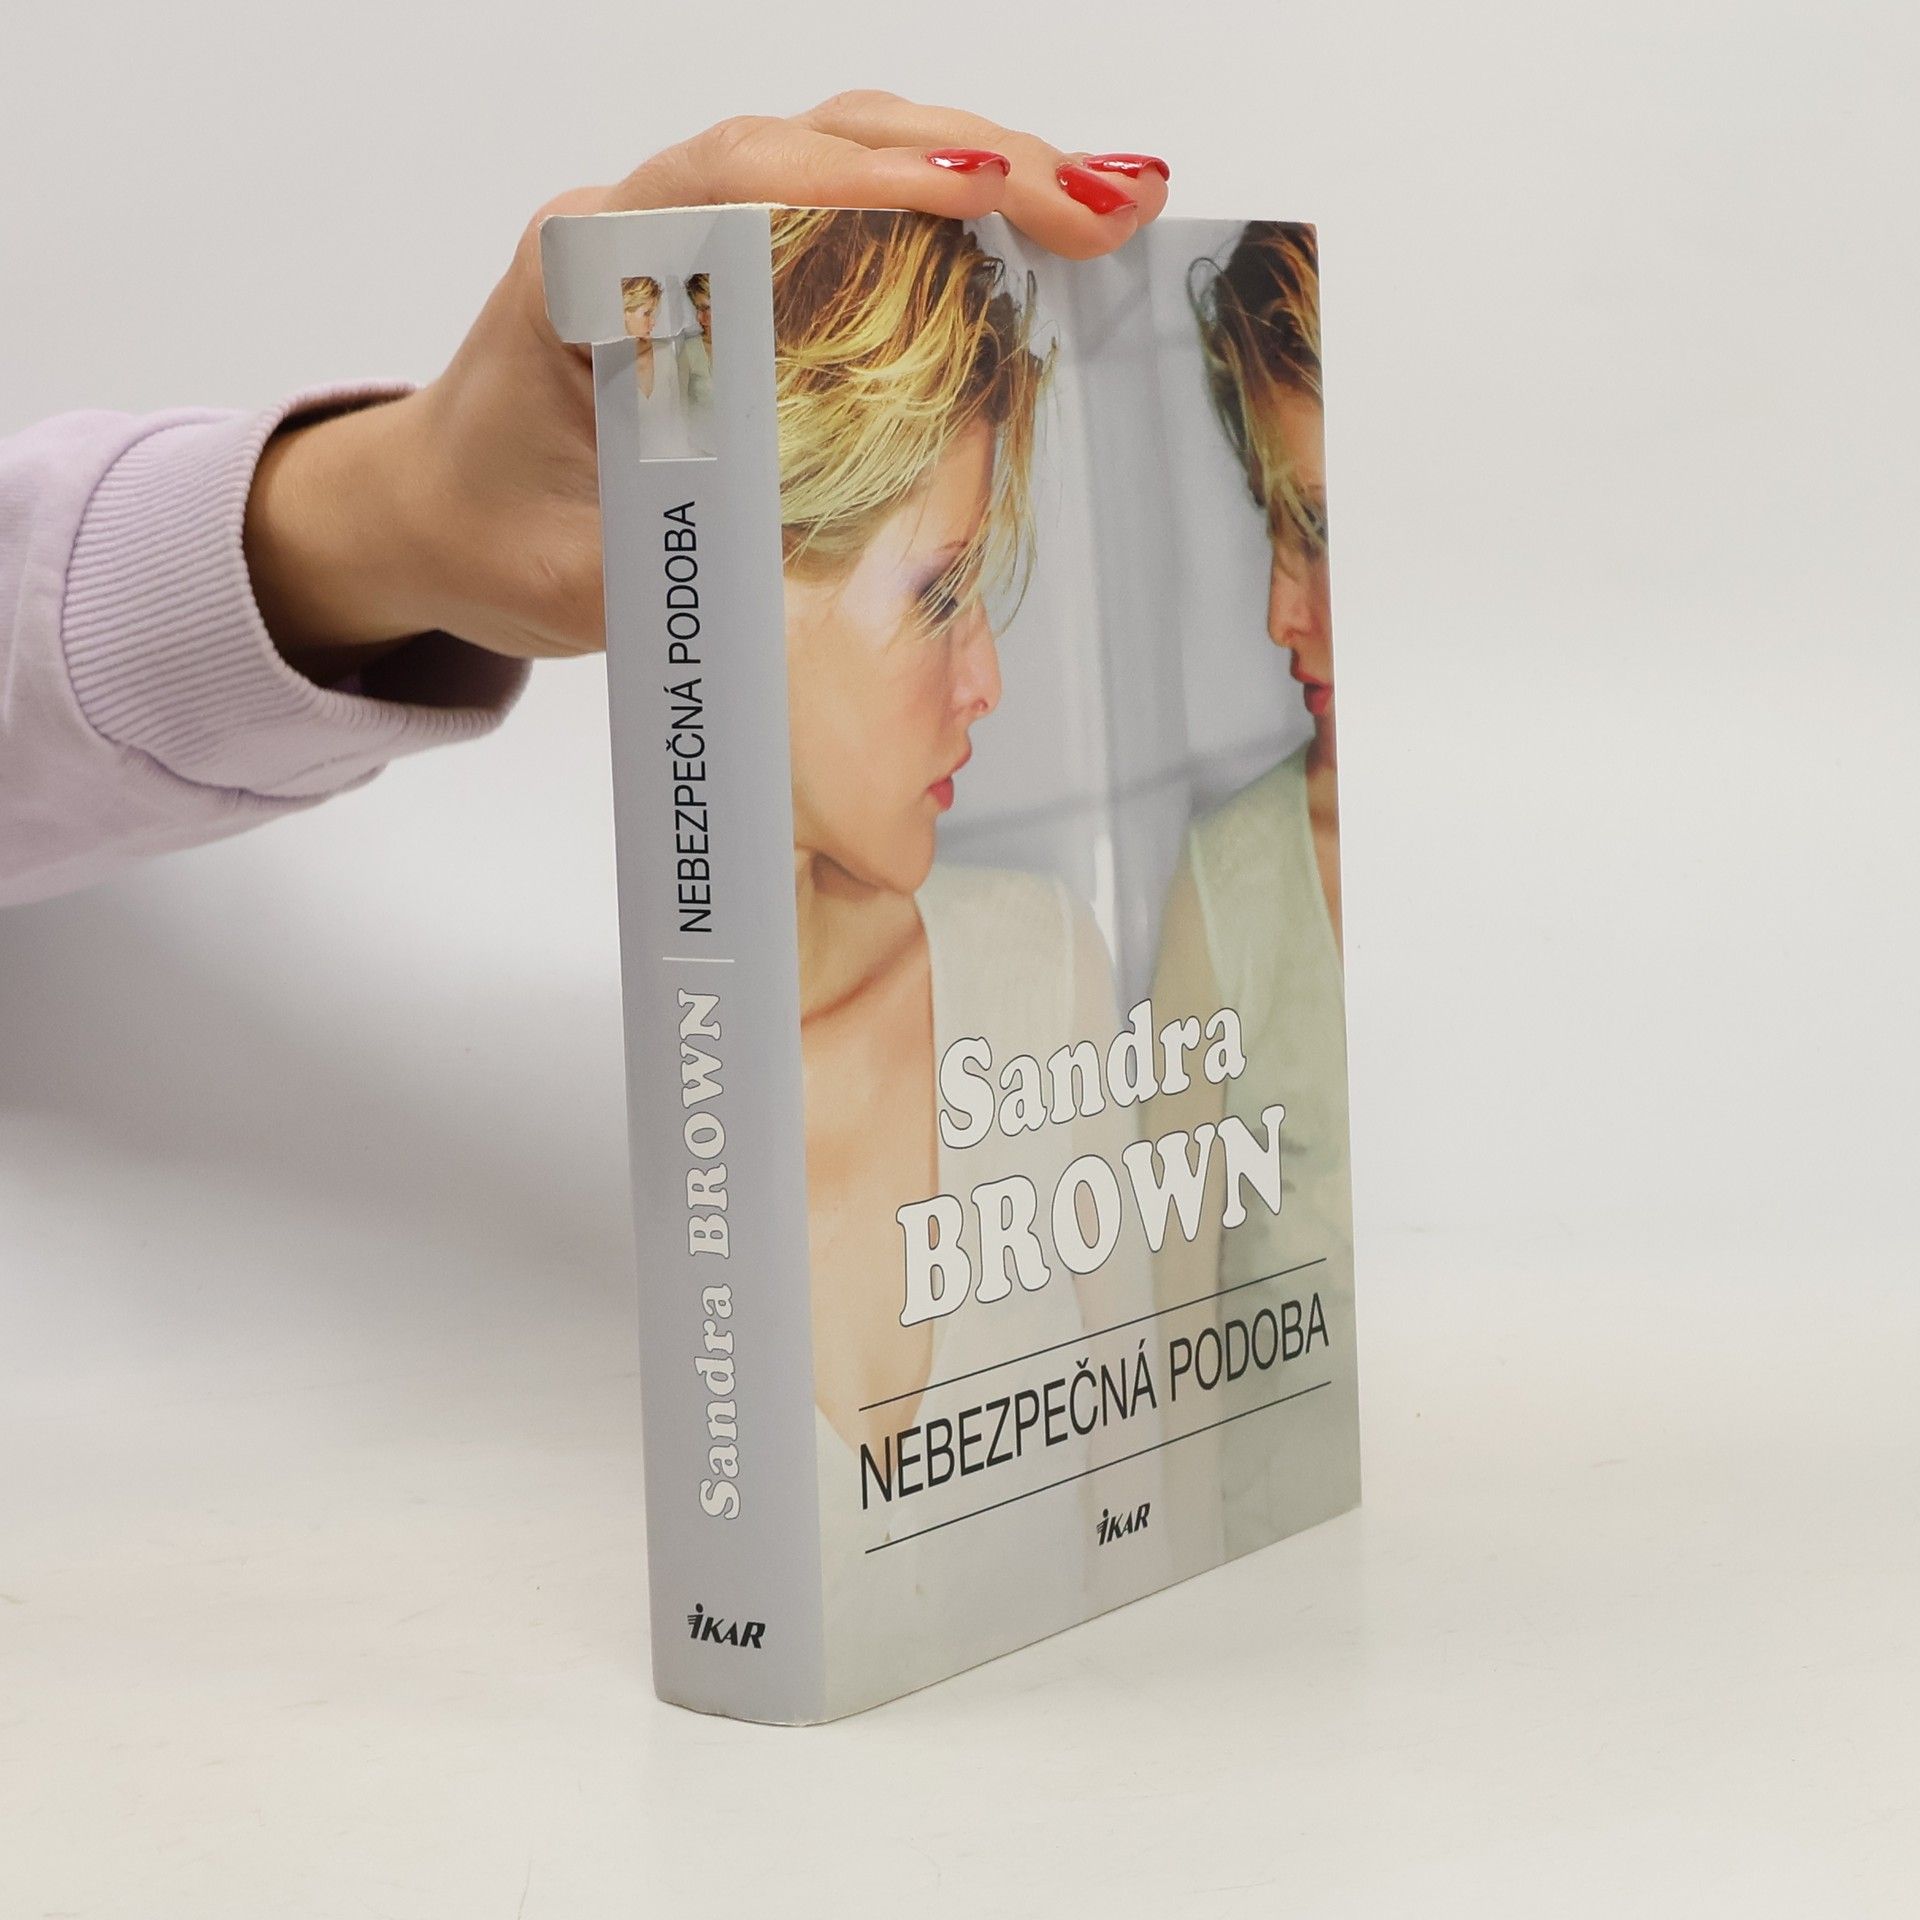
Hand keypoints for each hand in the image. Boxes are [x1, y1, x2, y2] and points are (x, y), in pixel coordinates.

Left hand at [244, 93, 1170, 678]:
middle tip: (1105, 206)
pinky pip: (857, 220)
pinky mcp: (742, 277)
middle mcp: (649, 227)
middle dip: (974, 163)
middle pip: (824, 142)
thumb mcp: (594, 582)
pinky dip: (955, 224)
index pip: (736, 183)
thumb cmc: (492, 539)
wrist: (433, 520)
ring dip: (984, 175)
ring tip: (1106, 208)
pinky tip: (1041, 241)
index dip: (862, 180)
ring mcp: (699, 240)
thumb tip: (895, 629)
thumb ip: (730, 586)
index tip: (973, 196)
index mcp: (589, 270)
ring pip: (853, 160)